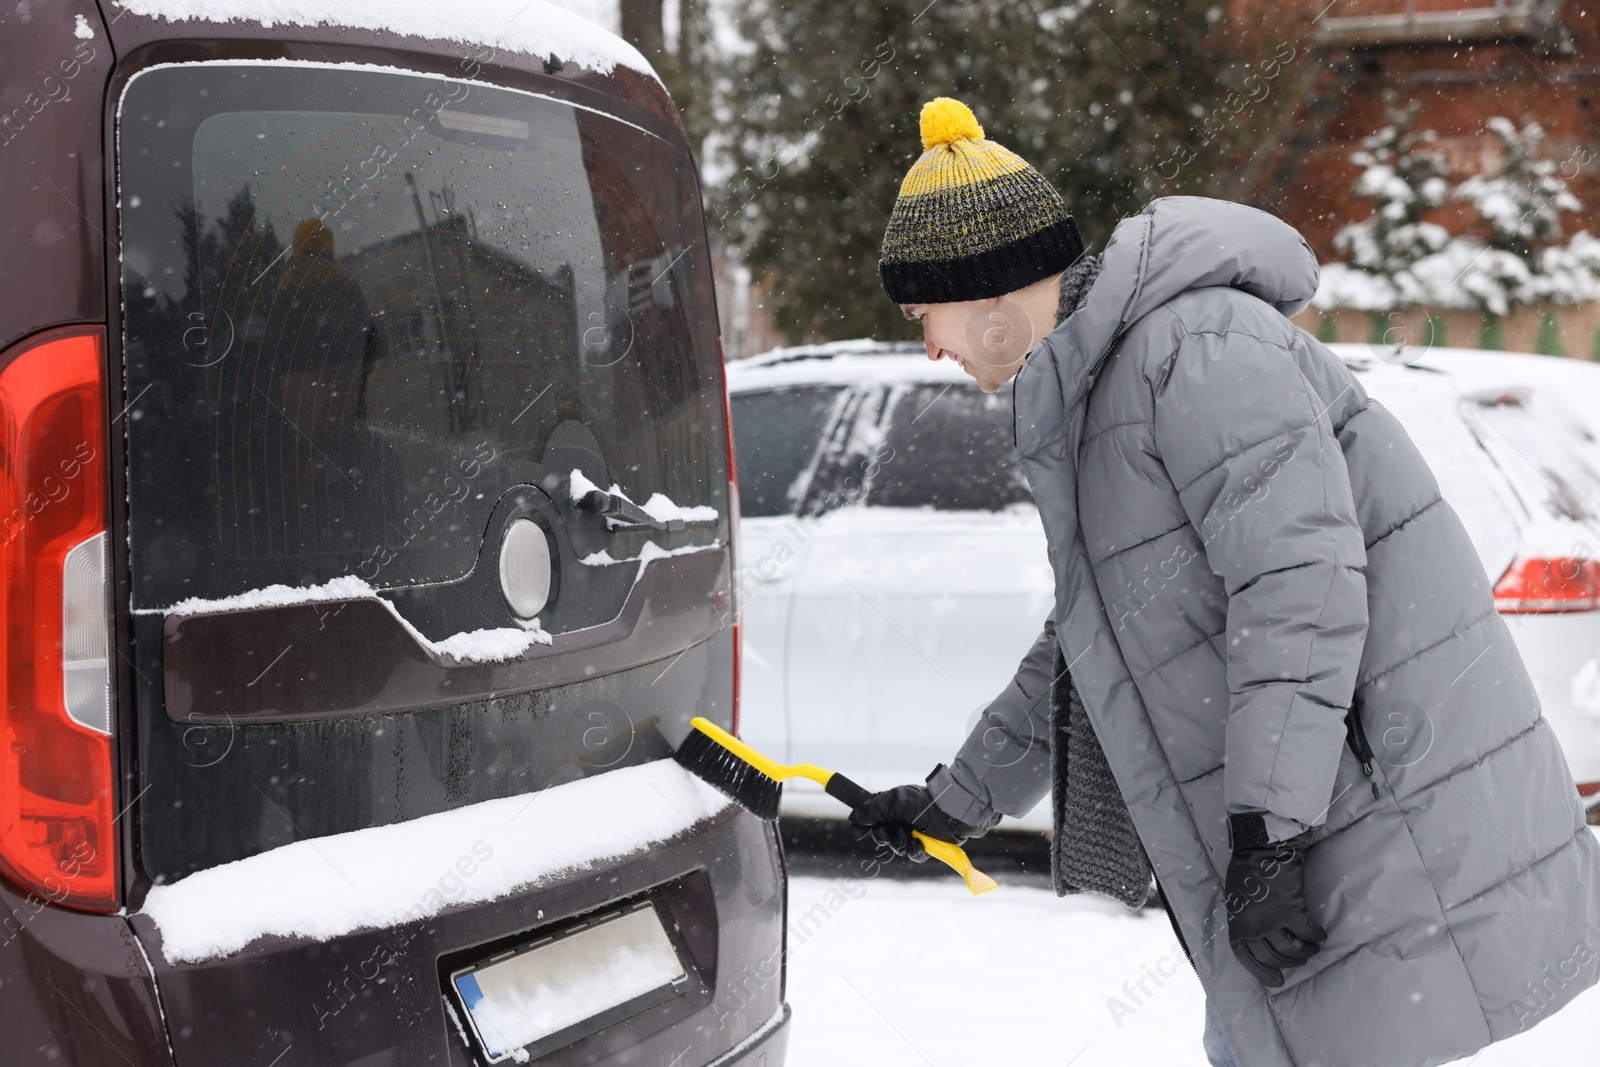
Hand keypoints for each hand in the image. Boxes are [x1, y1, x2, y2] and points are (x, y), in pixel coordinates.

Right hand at [847, 785, 966, 861]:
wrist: (949, 811)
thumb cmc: (922, 801)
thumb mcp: (894, 801)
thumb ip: (873, 810)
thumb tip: (854, 817)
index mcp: (889, 808)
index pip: (869, 820)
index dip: (862, 828)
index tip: (858, 833)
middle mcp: (899, 822)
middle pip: (880, 837)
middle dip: (884, 836)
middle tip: (890, 831)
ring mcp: (911, 834)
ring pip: (895, 848)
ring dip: (900, 843)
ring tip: (909, 835)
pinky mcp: (924, 846)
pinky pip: (912, 855)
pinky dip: (914, 851)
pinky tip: (918, 843)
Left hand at [1225, 814, 1326, 987]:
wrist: (1262, 849)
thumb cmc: (1246, 870)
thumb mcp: (1236, 899)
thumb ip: (1245, 919)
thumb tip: (1257, 935)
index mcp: (1236, 924)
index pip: (1246, 957)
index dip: (1261, 972)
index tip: (1276, 982)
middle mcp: (1253, 927)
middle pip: (1272, 956)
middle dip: (1287, 963)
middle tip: (1298, 962)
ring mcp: (1272, 921)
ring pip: (1292, 949)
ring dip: (1304, 952)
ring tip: (1311, 950)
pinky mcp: (1292, 912)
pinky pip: (1308, 933)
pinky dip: (1316, 937)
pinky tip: (1320, 936)